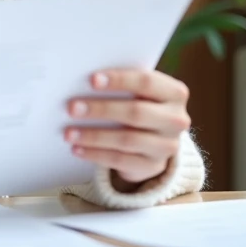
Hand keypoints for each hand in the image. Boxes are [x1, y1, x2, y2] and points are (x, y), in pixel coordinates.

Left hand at [64, 69, 190, 189]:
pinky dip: (96, 154)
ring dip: (93, 136)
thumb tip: (83, 82)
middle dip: (101, 109)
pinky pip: (121, 160)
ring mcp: (167, 146)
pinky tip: (78, 149)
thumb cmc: (140, 104)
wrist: (156, 140)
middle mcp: (176, 120)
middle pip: (136, 112)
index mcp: (174, 93)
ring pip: (127, 140)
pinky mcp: (154, 166)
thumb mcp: (140, 92)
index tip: (92, 80)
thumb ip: (122, 85)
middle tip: (72, 108)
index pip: (147, 82)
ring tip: (69, 133)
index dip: (119, 80)